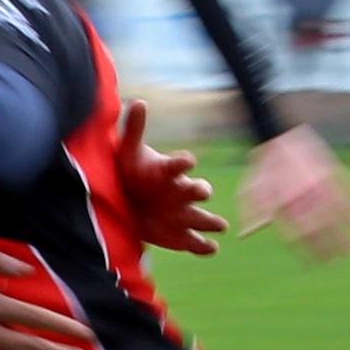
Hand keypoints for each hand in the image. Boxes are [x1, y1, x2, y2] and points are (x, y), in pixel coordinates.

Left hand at [108, 99, 220, 253]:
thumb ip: (134, 129)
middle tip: (202, 191)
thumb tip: (139, 101)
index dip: (182, 162)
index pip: (178, 165)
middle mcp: (182, 193)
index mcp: (169, 173)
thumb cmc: (134, 174)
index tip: (187, 160)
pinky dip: (204, 247)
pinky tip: (211, 248)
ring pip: (203, 219)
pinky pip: (196, 243)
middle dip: (199, 190)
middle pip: (196, 190)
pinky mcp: (181, 237)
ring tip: (221, 225)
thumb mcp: (128, 152)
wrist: (129, 203)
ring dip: (211, 221)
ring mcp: (184, 216)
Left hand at [239, 126, 349, 258]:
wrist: (275, 134)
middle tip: (339, 259)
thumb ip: (251, 213)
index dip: (308, 251)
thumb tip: (242, 237)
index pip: (299, 235)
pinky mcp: (330, 170)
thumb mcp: (250, 191)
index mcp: (285, 203)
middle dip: (332, 246)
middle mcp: (305, 196)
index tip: (316, 264)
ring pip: (341, 212)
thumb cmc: (261, 168)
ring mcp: (320, 183)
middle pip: (323, 228)